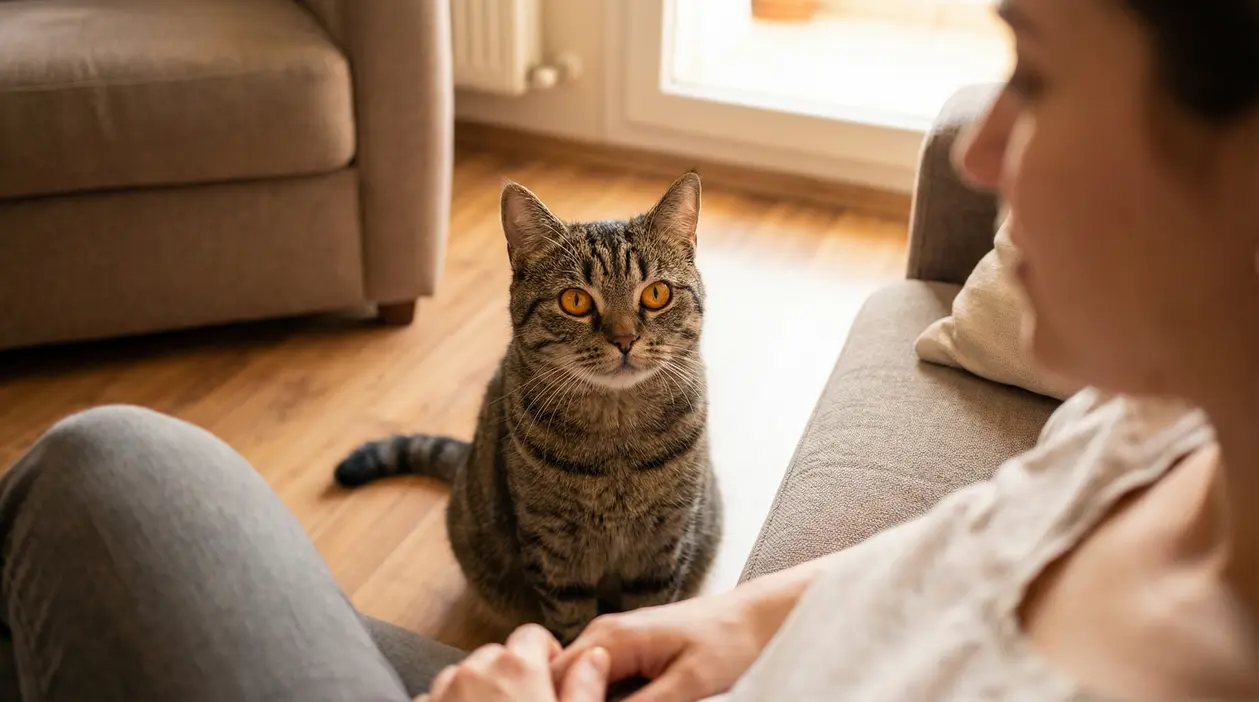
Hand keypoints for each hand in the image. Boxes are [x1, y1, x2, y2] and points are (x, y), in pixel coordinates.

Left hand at [418, 624, 608, 701]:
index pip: (532, 635)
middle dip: (511, 675)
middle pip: (496, 656)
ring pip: (463, 677)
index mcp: (517, 668)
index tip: (550, 681)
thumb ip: (584, 689)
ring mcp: (441, 694)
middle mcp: (474, 672)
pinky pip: (435, 700)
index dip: (546, 655)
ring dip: (477, 692)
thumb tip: (595, 658)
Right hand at [550, 591, 777, 701]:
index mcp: (610, 638)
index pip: (554, 681)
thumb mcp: (688, 684)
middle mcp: (603, 636)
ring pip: (578, 684)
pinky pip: (599, 682)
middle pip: (560, 682)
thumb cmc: (730, 642)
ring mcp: (613, 643)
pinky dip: (603, 699)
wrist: (756, 618)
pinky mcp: (627, 653)